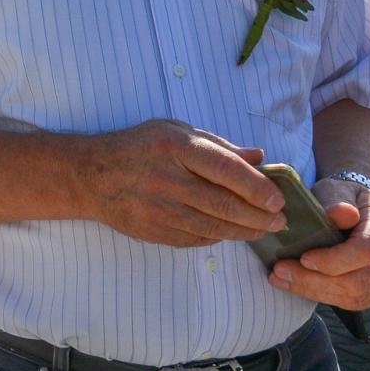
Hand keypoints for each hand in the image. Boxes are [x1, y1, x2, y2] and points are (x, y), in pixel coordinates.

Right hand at [85, 120, 286, 246]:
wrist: (89, 176)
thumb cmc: (137, 148)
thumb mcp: (174, 131)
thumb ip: (217, 144)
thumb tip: (258, 156)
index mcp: (174, 147)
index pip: (226, 169)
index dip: (257, 186)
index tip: (277, 199)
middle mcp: (166, 179)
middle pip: (224, 203)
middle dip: (259, 215)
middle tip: (279, 220)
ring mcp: (157, 208)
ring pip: (213, 227)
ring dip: (244, 231)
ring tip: (263, 229)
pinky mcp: (151, 231)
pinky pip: (194, 239)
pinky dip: (218, 238)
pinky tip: (230, 233)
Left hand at [270, 179, 369, 308]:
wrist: (363, 210)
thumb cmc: (344, 198)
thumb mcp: (338, 189)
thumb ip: (337, 199)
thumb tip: (339, 213)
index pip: (366, 251)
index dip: (334, 260)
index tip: (303, 258)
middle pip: (359, 281)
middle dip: (314, 281)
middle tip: (279, 272)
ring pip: (356, 297)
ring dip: (314, 291)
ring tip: (282, 280)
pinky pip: (356, 302)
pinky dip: (325, 296)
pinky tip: (300, 286)